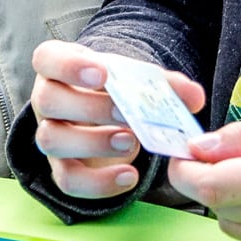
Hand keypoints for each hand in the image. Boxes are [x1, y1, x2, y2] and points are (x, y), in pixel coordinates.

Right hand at [27, 40, 205, 203]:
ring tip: (130, 143)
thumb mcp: (137, 79)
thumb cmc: (117, 90)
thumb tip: (194, 97)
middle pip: (48, 101)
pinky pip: (68, 180)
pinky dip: (99, 183)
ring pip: (51, 140)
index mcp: (59, 66)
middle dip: (89, 108)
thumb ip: (165, 84)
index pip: (47, 58)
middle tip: (126, 113)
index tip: (101, 74)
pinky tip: (129, 176)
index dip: (69, 65)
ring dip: (92, 143)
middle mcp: (46, 99)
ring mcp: (50, 134)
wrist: (109, 117)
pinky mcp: (61, 168)